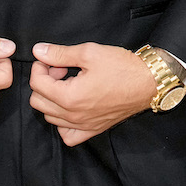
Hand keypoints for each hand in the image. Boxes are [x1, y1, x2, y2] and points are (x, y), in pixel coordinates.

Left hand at [28, 41, 156, 146]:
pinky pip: (67, 134)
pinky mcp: (93, 130)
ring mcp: (83, 126)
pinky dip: (63, 122)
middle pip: (38, 102)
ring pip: (49, 117)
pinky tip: (71, 107)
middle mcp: (73, 116)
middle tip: (60, 69)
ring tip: (68, 84)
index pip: (37, 84)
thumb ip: (60, 53)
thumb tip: (39, 51)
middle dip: (44, 82)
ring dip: (52, 99)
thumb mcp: (90, 53)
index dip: (39, 67)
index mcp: (70, 97)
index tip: (49, 59)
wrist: (148, 82)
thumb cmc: (123, 67)